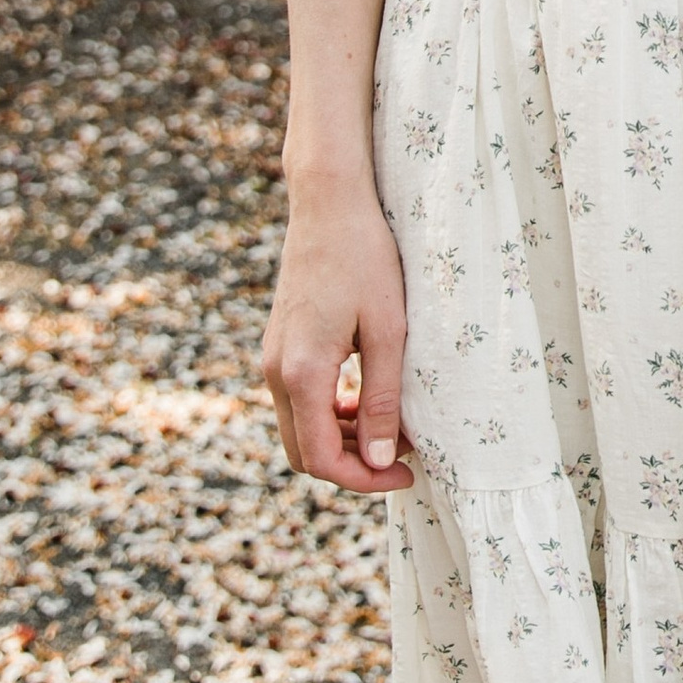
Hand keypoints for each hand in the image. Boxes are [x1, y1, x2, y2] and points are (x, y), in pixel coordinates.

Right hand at [263, 178, 414, 492]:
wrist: (329, 204)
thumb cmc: (366, 259)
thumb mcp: (388, 330)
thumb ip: (383, 399)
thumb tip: (384, 460)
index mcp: (301, 373)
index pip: (323, 460)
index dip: (366, 479)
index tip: (408, 472)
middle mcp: (276, 372)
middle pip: (305, 453)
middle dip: (353, 465)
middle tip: (403, 455)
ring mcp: (273, 359)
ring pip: (300, 429)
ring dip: (343, 439)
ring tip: (394, 426)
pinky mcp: (280, 346)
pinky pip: (299, 401)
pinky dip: (330, 413)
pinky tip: (367, 399)